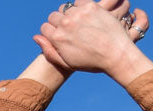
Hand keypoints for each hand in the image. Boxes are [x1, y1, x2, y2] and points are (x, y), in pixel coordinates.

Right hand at [33, 0, 150, 79]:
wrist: (115, 54)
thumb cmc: (91, 62)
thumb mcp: (67, 62)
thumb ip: (49, 51)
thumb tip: (36, 37)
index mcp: (57, 39)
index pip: (44, 28)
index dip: (51, 33)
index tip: (60, 37)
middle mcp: (65, 24)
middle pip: (53, 16)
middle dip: (59, 23)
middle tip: (71, 31)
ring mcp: (77, 14)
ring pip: (66, 8)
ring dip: (70, 15)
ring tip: (81, 25)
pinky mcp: (90, 6)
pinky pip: (78, 1)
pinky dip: (80, 7)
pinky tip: (87, 17)